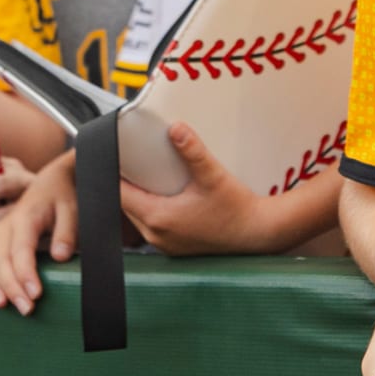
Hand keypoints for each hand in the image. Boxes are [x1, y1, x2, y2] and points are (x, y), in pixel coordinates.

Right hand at [0, 151, 77, 314]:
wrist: (51, 181)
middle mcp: (5, 226)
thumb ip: (66, 232)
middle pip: (1, 260)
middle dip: (12, 287)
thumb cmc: (62, 197)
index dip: (26, 274)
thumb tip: (60, 256)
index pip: (22, 250)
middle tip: (26, 310)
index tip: (35, 295)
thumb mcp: (72, 209)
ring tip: (1, 305)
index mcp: (25, 218)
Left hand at [116, 122, 274, 254]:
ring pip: (138, 217)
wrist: (259, 234)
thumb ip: (192, 151)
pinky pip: (153, 226)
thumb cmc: (238, 210)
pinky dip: (154, 209)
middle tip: (134, 160)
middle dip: (127, 184)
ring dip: (140, 197)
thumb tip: (176, 128)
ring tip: (149, 175)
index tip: (118, 156)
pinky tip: (166, 194)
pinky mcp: (176, 247)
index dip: (115, 174)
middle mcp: (156, 235)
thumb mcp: (213, 176)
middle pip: (126, 206)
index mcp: (158, 218)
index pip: (119, 195)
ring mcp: (165, 244)